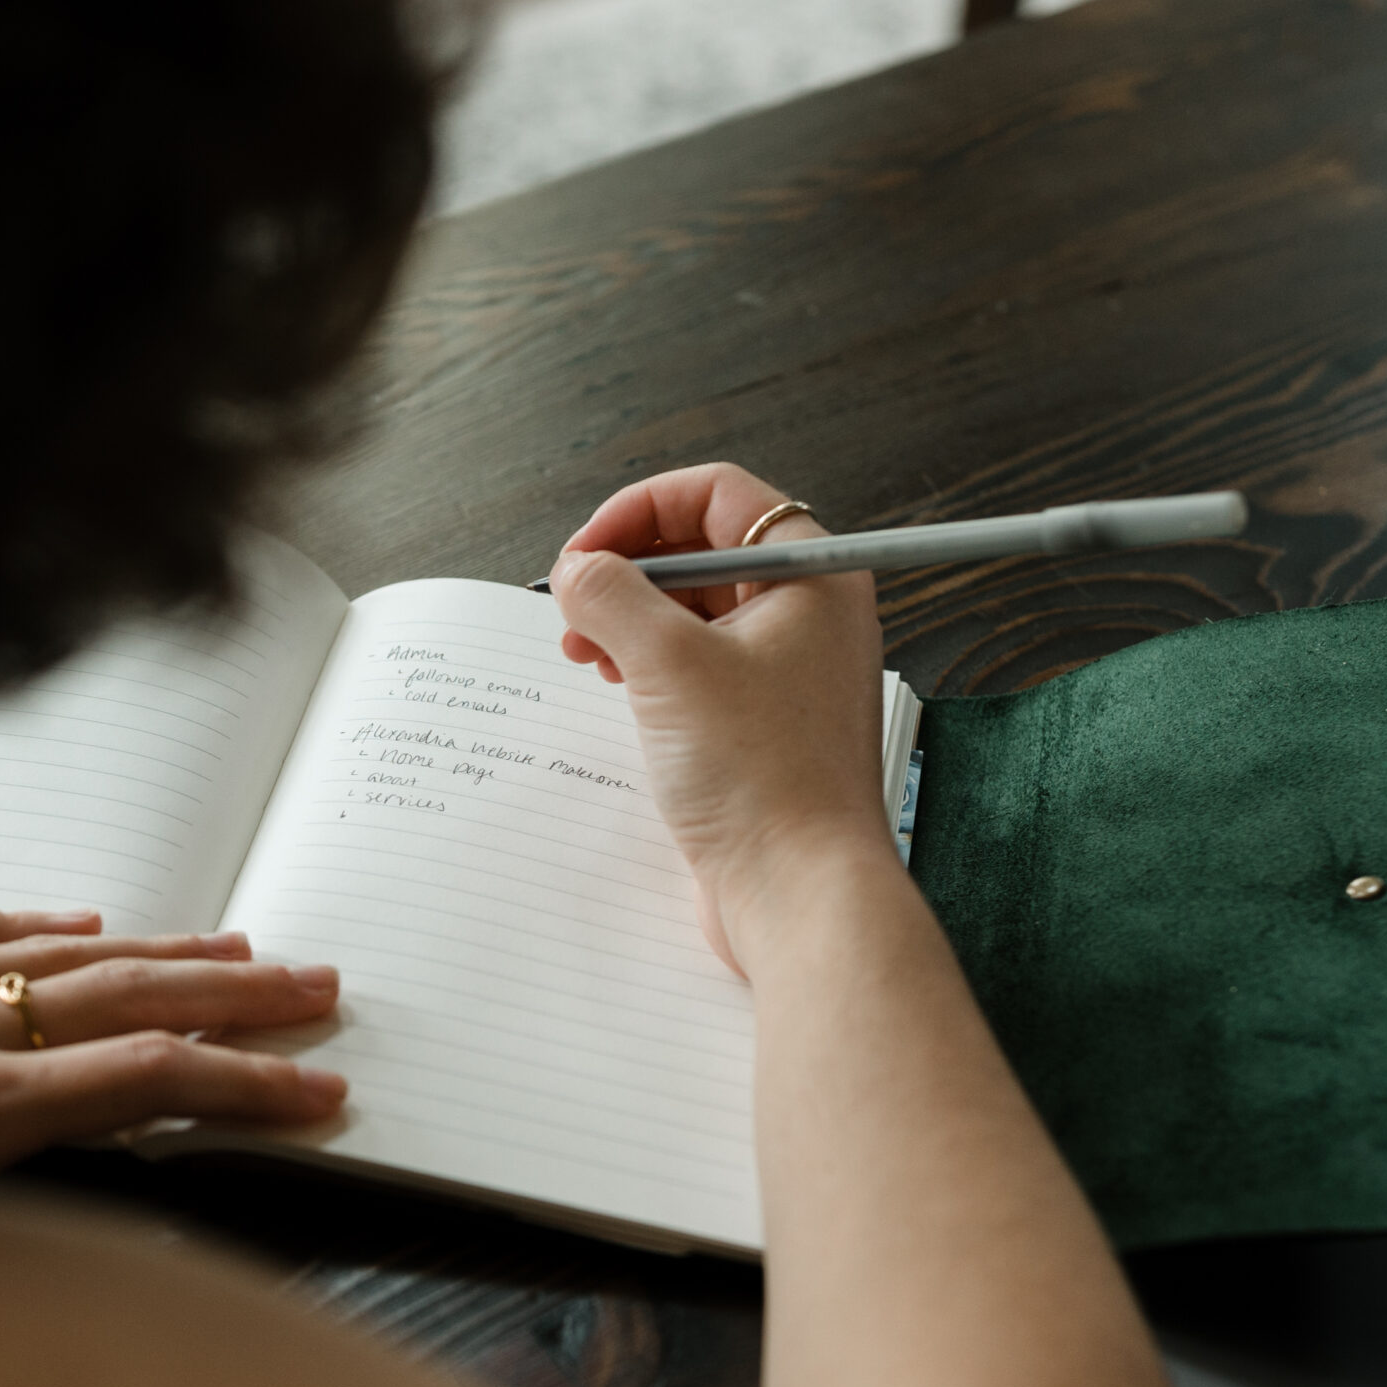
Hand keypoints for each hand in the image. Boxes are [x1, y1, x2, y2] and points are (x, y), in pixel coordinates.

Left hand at [0, 901, 345, 1194]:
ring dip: (159, 946)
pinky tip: (77, 919)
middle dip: (235, 992)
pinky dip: (27, 921)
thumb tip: (117, 1231)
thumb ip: (5, 1218)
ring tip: (243, 944)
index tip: (321, 1087)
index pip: (145, 1078)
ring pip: (52, 952)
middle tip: (321, 985)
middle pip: (123, 994)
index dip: (246, 1080)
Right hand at [551, 462, 892, 968]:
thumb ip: (610, 595)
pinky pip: (696, 669)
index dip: (639, 510)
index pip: (717, 495)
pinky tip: (616, 692)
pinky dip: (648, 668)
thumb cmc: (765, 778)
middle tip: (574, 607)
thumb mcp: (667, 664)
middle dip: (626, 571)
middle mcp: (808, 614)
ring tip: (585, 653)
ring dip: (630, 621)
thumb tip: (576, 568)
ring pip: (693, 613)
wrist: (800, 891)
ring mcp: (786, 672)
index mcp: (812, 575)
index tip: (584, 551)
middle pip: (701, 551)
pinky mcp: (761, 725)